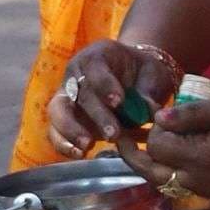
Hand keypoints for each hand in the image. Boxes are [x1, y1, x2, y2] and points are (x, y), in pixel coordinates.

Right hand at [47, 40, 179, 156]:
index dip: (105, 85)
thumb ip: (149, 92)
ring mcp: (68, 95)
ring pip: (58, 111)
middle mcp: (77, 73)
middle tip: (113, 133)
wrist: (136, 78)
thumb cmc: (145, 73)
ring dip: (71, 130)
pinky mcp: (66, 117)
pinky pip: (56, 129)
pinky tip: (78, 154)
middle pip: (79, 93)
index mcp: (98, 55)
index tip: (119, 102)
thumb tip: (150, 112)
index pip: (96, 67)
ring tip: (87, 146)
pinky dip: (63, 143)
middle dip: (96, 115)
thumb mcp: (153, 75)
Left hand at [123, 95, 209, 206]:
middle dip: (137, 157)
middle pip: (156, 174)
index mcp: (201, 158)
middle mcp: (203, 182)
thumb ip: (191, 115)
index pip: (157, 147)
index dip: (151, 130)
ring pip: (172, 185)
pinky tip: (185, 160)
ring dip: (159, 167)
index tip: (156, 117)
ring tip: (152, 149)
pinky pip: (194, 189)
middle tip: (123, 141)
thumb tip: (158, 119)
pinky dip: (181, 176)